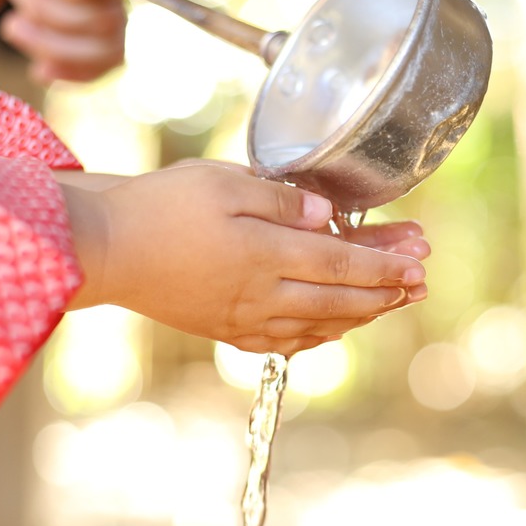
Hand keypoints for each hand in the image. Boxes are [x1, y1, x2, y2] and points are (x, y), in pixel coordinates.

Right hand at [61, 161, 429, 354]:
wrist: (104, 251)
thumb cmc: (160, 207)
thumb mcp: (222, 182)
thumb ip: (280, 199)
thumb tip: (327, 216)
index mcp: (265, 253)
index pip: (341, 261)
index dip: (385, 263)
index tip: (419, 260)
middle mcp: (261, 294)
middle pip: (339, 297)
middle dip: (386, 290)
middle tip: (421, 283)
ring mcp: (243, 317)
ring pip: (318, 324)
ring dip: (362, 314)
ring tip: (392, 303)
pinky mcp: (224, 329)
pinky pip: (285, 342)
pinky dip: (319, 337)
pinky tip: (334, 330)